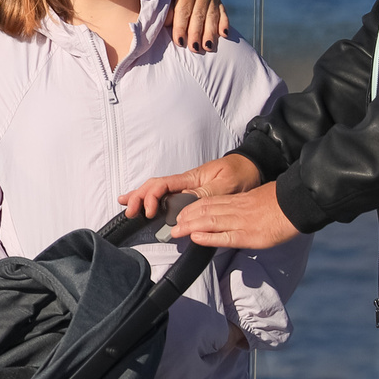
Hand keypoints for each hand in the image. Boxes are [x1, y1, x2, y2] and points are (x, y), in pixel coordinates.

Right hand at [120, 153, 263, 217]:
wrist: (252, 165)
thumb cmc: (241, 174)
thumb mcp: (226, 185)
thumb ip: (204, 194)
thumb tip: (183, 204)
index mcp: (191, 178)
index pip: (163, 185)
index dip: (151, 197)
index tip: (148, 212)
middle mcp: (185, 181)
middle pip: (155, 186)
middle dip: (138, 196)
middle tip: (129, 211)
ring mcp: (187, 186)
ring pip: (157, 189)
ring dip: (140, 196)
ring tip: (126, 204)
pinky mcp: (191, 191)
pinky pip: (166, 194)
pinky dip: (151, 197)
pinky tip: (144, 203)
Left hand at [168, 0, 230, 52]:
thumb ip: (166, 9)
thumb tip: (166, 23)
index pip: (183, 8)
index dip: (180, 26)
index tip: (179, 41)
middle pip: (198, 14)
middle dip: (196, 33)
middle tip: (195, 48)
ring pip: (212, 15)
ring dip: (210, 32)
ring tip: (208, 47)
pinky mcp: (219, 1)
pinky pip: (223, 13)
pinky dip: (224, 23)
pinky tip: (224, 34)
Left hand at [168, 181, 303, 250]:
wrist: (297, 204)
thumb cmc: (280, 202)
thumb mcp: (258, 199)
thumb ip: (243, 205)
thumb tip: (233, 212)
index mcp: (238, 200)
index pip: (209, 202)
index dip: (192, 207)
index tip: (180, 213)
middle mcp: (236, 210)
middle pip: (205, 211)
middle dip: (186, 218)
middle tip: (172, 224)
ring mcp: (241, 222)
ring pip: (209, 222)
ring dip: (190, 227)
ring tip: (176, 232)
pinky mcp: (248, 236)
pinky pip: (223, 237)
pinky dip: (207, 237)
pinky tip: (195, 238)